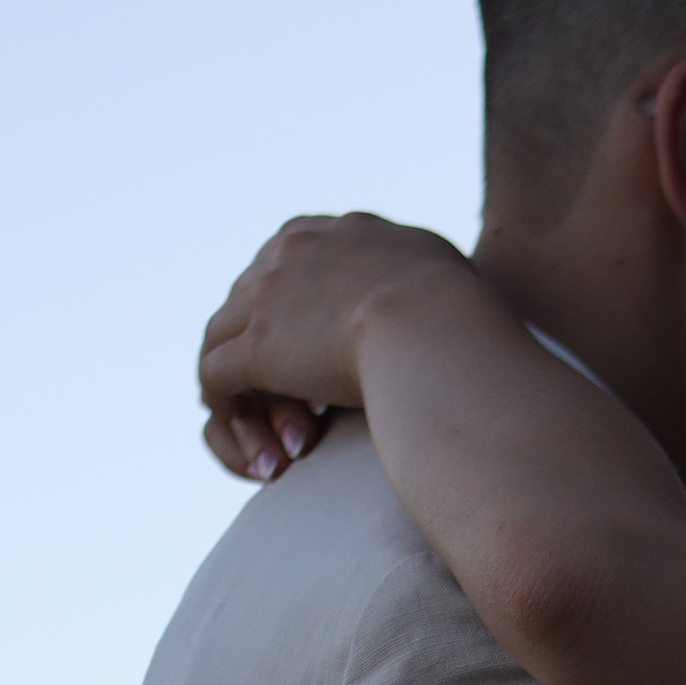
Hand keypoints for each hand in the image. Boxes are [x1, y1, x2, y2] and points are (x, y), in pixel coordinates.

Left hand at [199, 212, 477, 482]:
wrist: (445, 339)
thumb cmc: (471, 331)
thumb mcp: (452, 285)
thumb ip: (430, 285)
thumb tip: (446, 303)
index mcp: (344, 233)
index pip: (293, 265)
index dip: (300, 320)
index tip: (320, 365)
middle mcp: (297, 249)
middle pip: (251, 300)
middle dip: (269, 360)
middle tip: (300, 416)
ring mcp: (269, 295)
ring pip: (225, 340)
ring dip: (247, 395)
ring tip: (276, 443)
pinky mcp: (257, 346)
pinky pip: (214, 378)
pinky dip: (230, 415)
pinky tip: (258, 452)